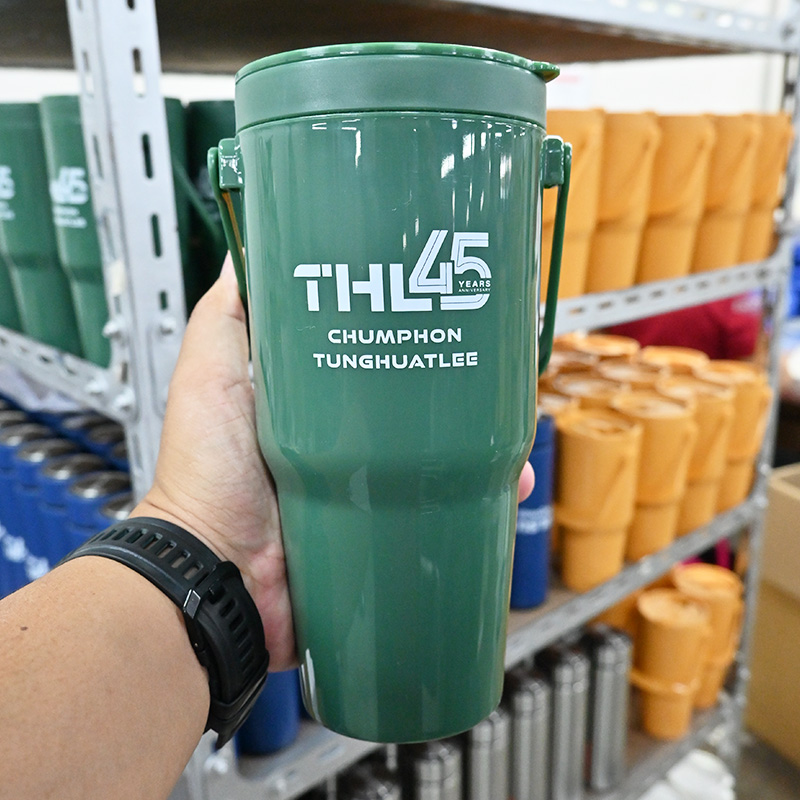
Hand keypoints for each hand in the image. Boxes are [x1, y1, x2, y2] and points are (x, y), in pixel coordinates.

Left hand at [135, 256, 535, 670]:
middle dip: (454, 392)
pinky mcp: (382, 532)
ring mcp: (367, 490)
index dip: (403, 335)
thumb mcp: (209, 376)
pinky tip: (507, 487)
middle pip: (412, 409)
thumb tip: (244, 254)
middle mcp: (342, 444)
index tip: (436, 310)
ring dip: (479, 445)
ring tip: (514, 430)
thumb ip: (227, 318)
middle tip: (487, 370)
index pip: (370, 358)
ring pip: (437, 459)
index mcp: (310, 405)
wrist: (219, 573)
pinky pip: (440, 512)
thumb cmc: (205, 475)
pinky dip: (477, 502)